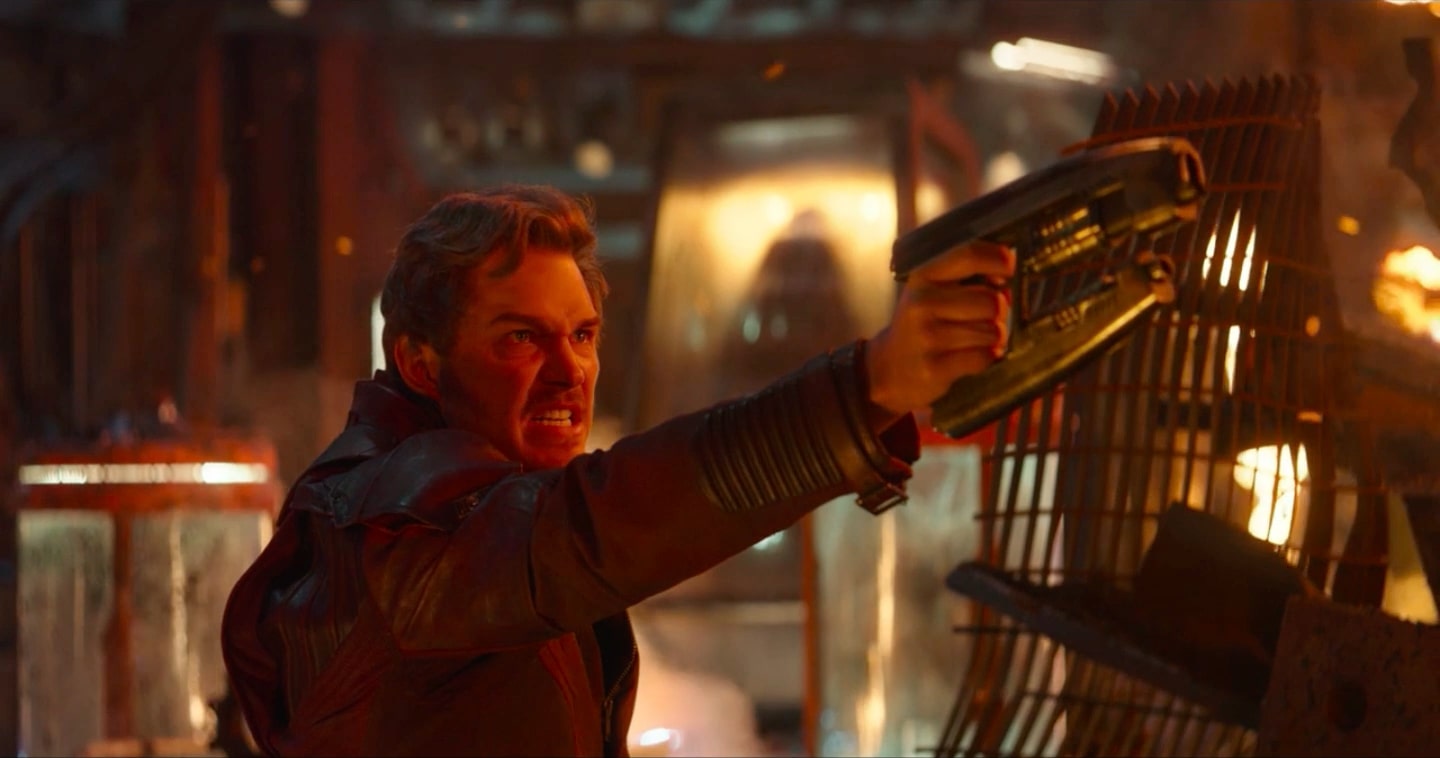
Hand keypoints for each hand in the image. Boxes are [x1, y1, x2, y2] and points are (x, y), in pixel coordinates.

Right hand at [865, 240, 1014, 417]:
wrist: (888, 368)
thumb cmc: (921, 325)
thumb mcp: (932, 291)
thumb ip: (966, 278)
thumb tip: (1006, 286)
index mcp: (923, 276)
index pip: (969, 255)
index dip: (999, 260)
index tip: (1007, 270)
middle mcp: (922, 302)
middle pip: (991, 300)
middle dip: (998, 312)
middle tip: (987, 318)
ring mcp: (927, 336)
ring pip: (991, 331)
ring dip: (992, 338)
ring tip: (975, 340)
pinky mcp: (935, 367)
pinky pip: (983, 357)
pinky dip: (985, 358)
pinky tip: (971, 357)